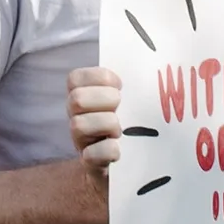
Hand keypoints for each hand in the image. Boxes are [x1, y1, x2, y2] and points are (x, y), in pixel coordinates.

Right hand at [68, 66, 124, 180]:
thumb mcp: (130, 102)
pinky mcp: (91, 167)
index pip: (75, 78)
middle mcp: (77, 118)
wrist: (134, 168)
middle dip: (104, 99)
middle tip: (120, 107)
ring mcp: (81, 143)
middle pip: (76, 99)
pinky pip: (91, 155)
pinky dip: (108, 151)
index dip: (98, 77)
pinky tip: (120, 151)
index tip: (120, 85)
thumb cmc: (134, 126)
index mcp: (84, 98)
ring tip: (121, 131)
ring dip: (107, 124)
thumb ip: (131, 82)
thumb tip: (148, 55)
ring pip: (78, 125)